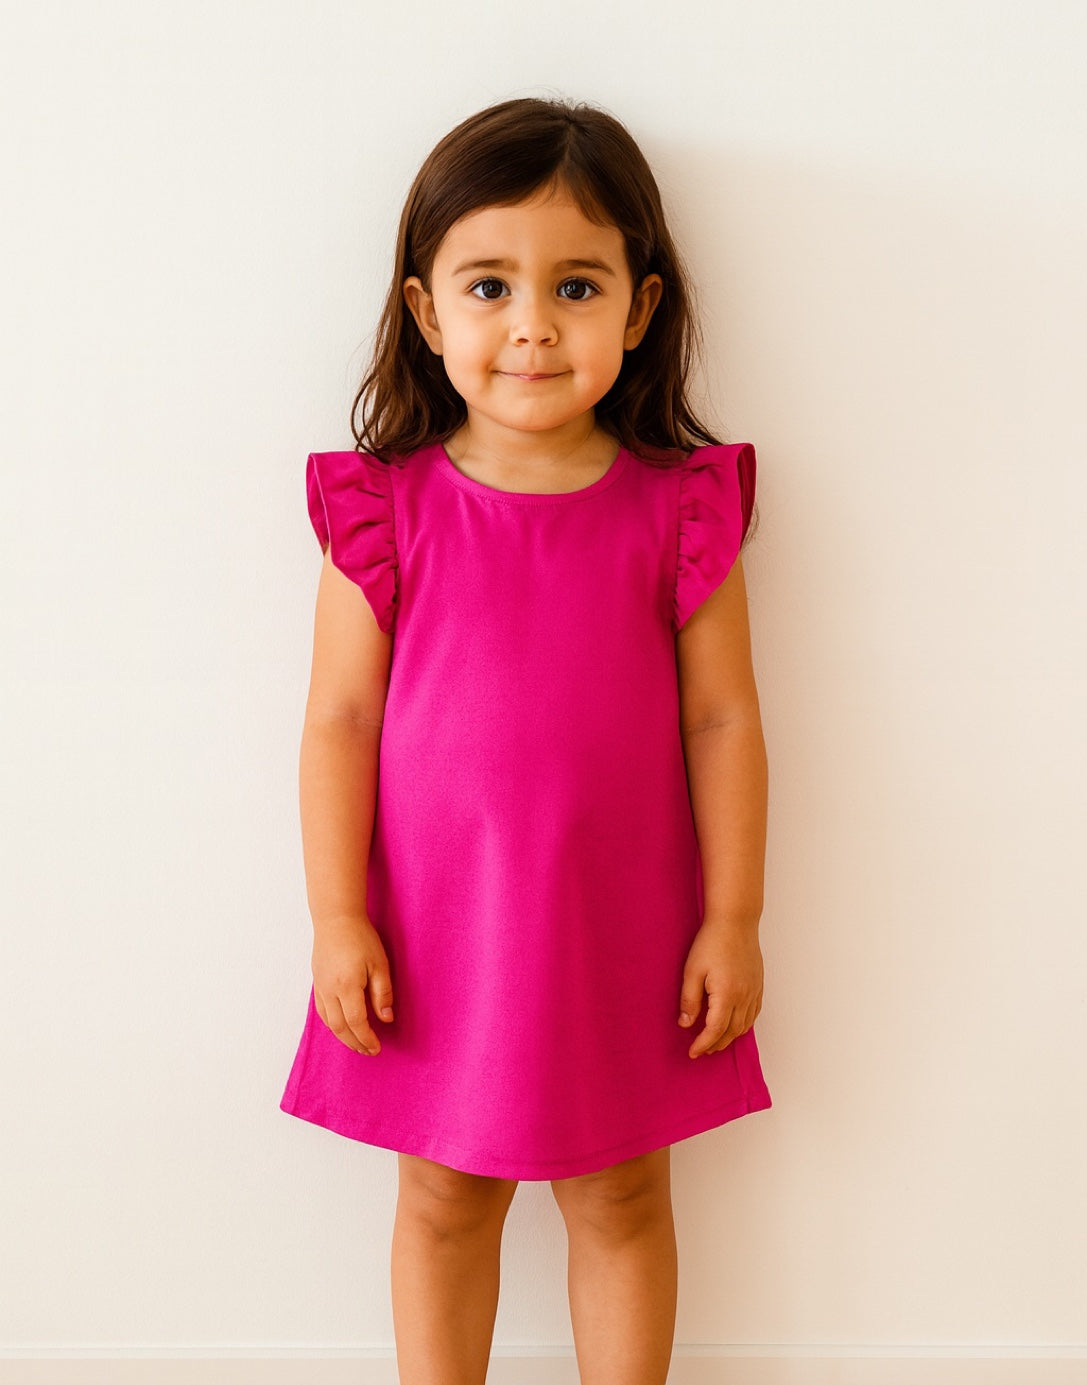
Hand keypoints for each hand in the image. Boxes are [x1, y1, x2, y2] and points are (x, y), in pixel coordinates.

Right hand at [311, 915, 393, 1055]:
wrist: (336, 918)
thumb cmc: (361, 938)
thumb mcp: (379, 964)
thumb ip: (382, 993)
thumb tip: (386, 1019)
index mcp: (347, 987)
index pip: (356, 1023)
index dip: (367, 1039)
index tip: (377, 1048)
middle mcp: (329, 991)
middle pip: (340, 1027)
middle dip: (355, 1043)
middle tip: (369, 1051)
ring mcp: (320, 987)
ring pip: (329, 1022)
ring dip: (343, 1036)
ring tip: (357, 1043)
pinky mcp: (317, 982)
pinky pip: (322, 1011)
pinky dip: (332, 1023)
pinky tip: (342, 1025)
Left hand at [678, 919, 763, 1058]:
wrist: (735, 921)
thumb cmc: (711, 942)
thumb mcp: (692, 971)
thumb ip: (689, 1000)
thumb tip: (686, 1024)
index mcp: (727, 995)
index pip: (715, 1030)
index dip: (703, 1044)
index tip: (693, 1052)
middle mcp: (744, 997)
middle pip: (731, 1032)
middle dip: (716, 1044)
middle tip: (702, 1050)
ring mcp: (754, 991)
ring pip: (745, 1025)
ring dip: (730, 1037)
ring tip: (716, 1041)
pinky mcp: (759, 984)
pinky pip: (754, 1013)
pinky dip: (744, 1025)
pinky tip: (735, 1025)